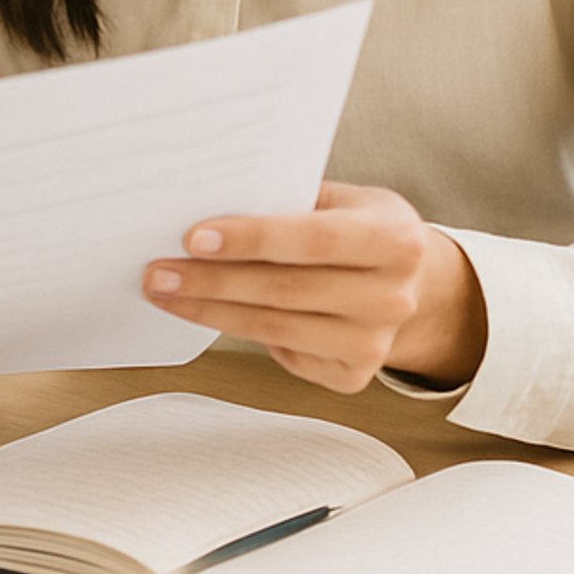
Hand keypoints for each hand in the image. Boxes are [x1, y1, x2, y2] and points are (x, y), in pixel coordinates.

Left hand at [142, 182, 487, 394]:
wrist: (414, 282)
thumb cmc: (358, 227)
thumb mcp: (341, 199)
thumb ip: (288, 199)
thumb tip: (206, 198)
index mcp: (394, 239)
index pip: (313, 239)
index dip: (251, 239)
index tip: (193, 237)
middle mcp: (393, 296)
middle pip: (286, 290)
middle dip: (212, 281)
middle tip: (158, 271)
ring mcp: (375, 343)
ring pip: (276, 328)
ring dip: (210, 310)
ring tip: (165, 291)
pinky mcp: (354, 375)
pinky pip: (283, 354)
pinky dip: (240, 331)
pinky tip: (206, 312)